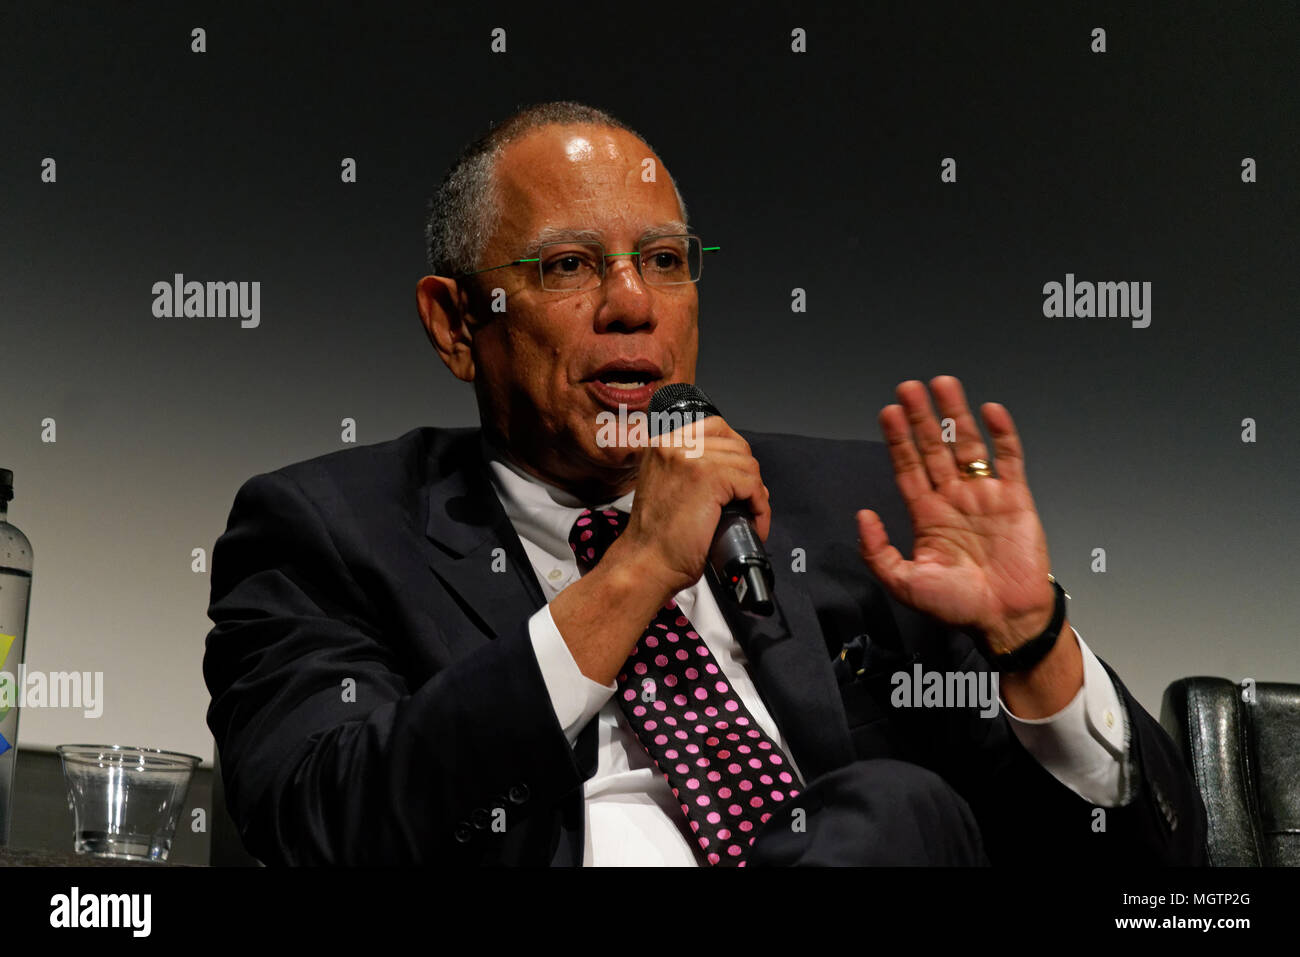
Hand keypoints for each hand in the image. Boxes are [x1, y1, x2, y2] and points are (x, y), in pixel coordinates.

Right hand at [612, 416, 770, 602]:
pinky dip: (760, 507)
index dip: (734, 451)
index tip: (739, 476)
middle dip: (748, 475)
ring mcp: (692, 458)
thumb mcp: (665, 487)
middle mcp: (675, 444)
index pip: (715, 427)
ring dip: (757, 495)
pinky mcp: (710, 477)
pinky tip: (753, 523)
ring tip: (751, 518)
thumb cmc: (657, 538)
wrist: (646, 562)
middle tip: (748, 503)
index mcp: (663, 444)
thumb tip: (735, 470)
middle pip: (736, 445)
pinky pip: (752, 484)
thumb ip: (690, 469)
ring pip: (747, 465)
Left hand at [856, 376, 1055, 654]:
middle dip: (922, 417)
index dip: (898, 440)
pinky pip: (1009, 459)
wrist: (1005, 619)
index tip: (888, 412)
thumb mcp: (905, 583)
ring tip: (944, 385)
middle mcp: (954, 499)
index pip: (908, 467)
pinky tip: (990, 411)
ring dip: (957, 415)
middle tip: (909, 388)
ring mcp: (985, 495)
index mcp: (927, 515)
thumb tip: (862, 516)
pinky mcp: (1015, 498)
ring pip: (968, 445)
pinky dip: (1002, 434)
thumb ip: (878, 552)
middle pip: (934, 447)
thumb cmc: (958, 607)